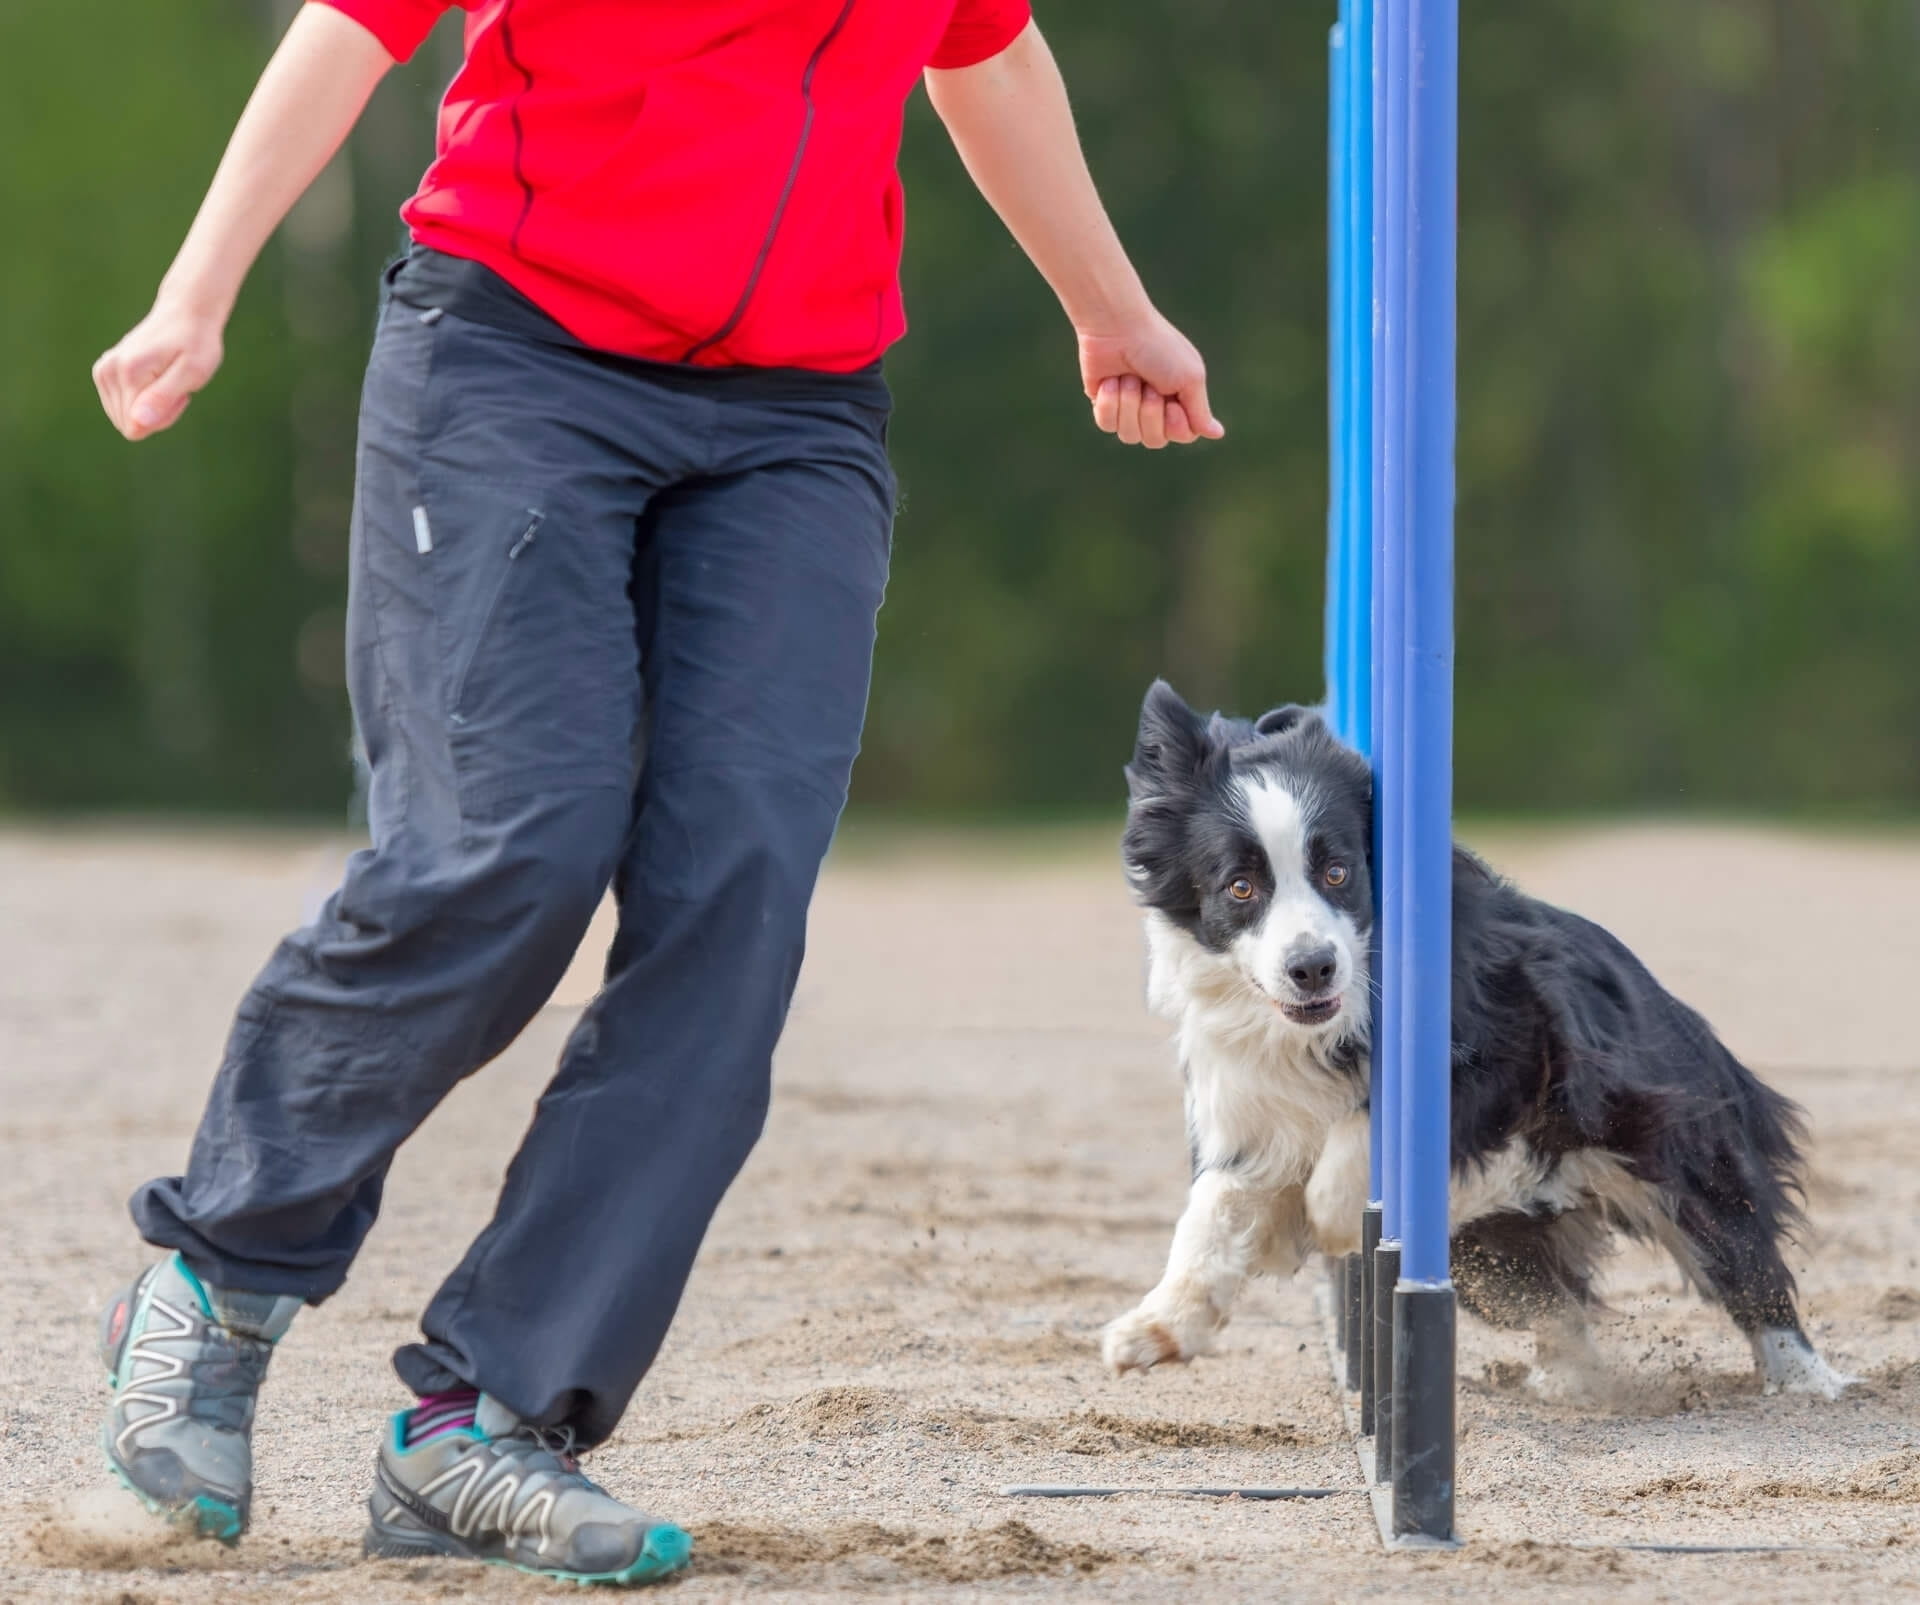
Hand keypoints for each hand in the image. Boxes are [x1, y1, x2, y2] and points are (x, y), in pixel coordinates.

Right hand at [92, 292, 227, 440]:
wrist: (184, 313)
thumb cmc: (195, 343)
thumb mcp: (191, 373)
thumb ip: (162, 399)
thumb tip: (136, 425)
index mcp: (128, 374)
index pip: (137, 427)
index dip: (164, 418)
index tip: (180, 393)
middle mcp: (108, 372)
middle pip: (130, 424)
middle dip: (159, 413)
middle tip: (177, 386)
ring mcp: (103, 371)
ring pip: (126, 417)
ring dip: (153, 406)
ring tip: (169, 379)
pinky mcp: (104, 371)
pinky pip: (123, 406)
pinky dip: (145, 398)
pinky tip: (159, 378)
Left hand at [1079, 310, 1224, 448]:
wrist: (1118, 327)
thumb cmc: (1158, 347)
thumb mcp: (1190, 378)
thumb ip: (1200, 411)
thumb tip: (1218, 434)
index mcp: (1180, 399)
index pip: (1183, 435)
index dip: (1177, 426)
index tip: (1173, 404)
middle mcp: (1155, 407)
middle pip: (1155, 441)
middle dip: (1151, 414)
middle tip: (1149, 385)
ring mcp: (1128, 408)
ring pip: (1129, 436)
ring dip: (1130, 404)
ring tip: (1129, 378)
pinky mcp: (1104, 404)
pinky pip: (1107, 425)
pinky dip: (1110, 402)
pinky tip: (1111, 381)